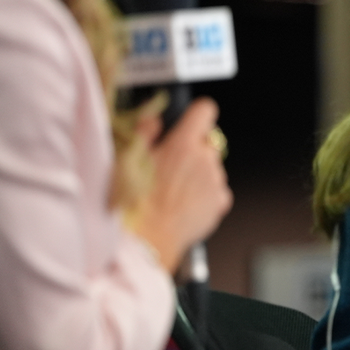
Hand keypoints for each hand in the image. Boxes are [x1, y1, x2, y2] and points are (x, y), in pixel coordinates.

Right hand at [128, 98, 231, 272]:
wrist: (148, 238)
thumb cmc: (134, 202)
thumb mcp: (127, 158)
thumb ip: (145, 132)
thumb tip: (154, 119)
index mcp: (182, 144)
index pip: (205, 111)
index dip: (197, 115)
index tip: (192, 120)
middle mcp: (205, 159)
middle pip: (207, 142)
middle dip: (192, 150)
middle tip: (170, 166)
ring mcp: (216, 180)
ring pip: (211, 167)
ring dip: (198, 173)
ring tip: (173, 190)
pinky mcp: (221, 201)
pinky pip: (216, 190)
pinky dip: (205, 193)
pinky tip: (183, 203)